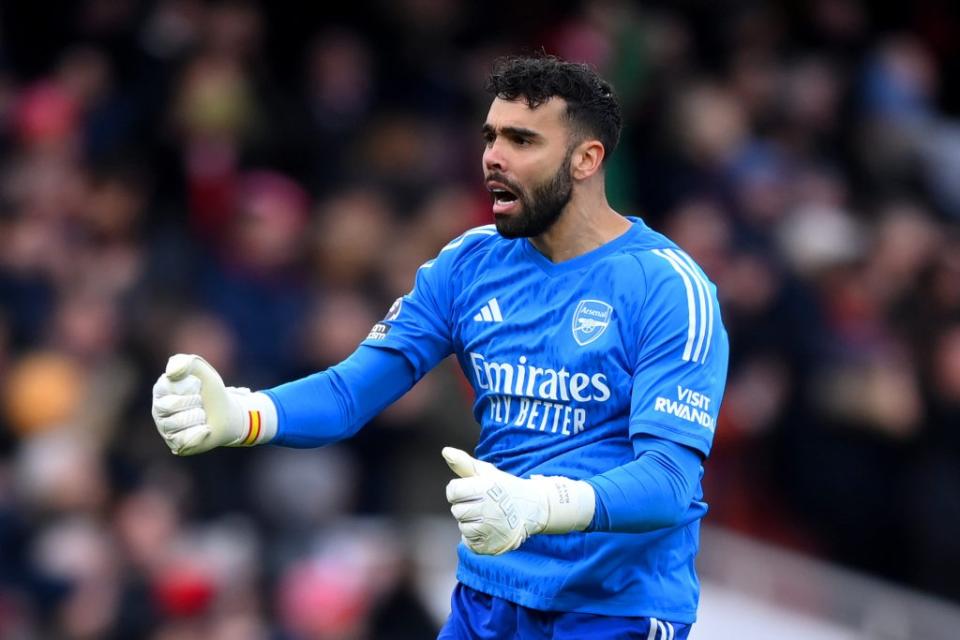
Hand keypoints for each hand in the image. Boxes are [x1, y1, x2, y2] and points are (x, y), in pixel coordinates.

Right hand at [151, 354, 275, 454]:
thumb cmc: (212, 392)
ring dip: (198, 417)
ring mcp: (166, 429)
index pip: (167, 387)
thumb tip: (171, 373)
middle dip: (194, 402)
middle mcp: (159, 411)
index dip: (188, 386)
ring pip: (178, 423)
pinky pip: (184, 440)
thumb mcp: (204, 372)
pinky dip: (200, 432)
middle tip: (200, 403)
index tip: (198, 386)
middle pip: (170, 406)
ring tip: (202, 415)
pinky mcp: (176, 445)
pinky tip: (205, 429)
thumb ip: (187, 363)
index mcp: (161, 390)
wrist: (228, 414)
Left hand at [442, 447, 594, 555]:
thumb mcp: (487, 473)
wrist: (531, 509)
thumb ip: (464, 463)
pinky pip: (469, 541)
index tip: (472, 490)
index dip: (459, 490)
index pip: (453, 491)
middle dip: (465, 507)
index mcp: (485, 489)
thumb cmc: (504, 488)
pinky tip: (489, 528)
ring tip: (488, 516)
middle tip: (483, 504)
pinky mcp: (491, 545)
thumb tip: (445, 451)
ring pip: (462, 527)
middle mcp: (488, 509)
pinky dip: (475, 536)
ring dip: (471, 522)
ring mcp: (490, 529)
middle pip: (456, 510)